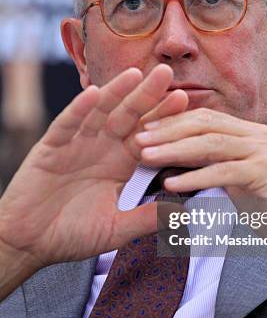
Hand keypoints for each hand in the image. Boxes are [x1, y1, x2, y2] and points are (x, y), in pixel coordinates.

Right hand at [0, 64, 187, 277]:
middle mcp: (101, 148)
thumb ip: (146, 218)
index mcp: (119, 163)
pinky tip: (93, 94)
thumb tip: (182, 213)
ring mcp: (75, 145)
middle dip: (146, 95)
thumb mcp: (115, 228)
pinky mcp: (50, 149)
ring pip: (99, 113)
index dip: (163, 118)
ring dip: (115, 93)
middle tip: (166, 73)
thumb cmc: (71, 235)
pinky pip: (66, 126)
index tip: (185, 99)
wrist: (29, 244)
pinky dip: (79, 110)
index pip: (147, 135)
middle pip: (127, 116)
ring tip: (135, 74)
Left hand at [135, 108, 266, 266]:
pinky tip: (171, 184)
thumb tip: (174, 158)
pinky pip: (222, 171)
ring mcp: (263, 151)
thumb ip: (212, 163)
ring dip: (174, 149)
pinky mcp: (265, 172)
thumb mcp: (236, 179)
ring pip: (210, 143)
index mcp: (250, 131)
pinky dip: (194, 177)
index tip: (143, 129)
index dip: (172, 121)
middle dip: (167, 130)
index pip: (205, 117)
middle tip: (137, 140)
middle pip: (204, 123)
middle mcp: (258, 134)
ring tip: (146, 157)